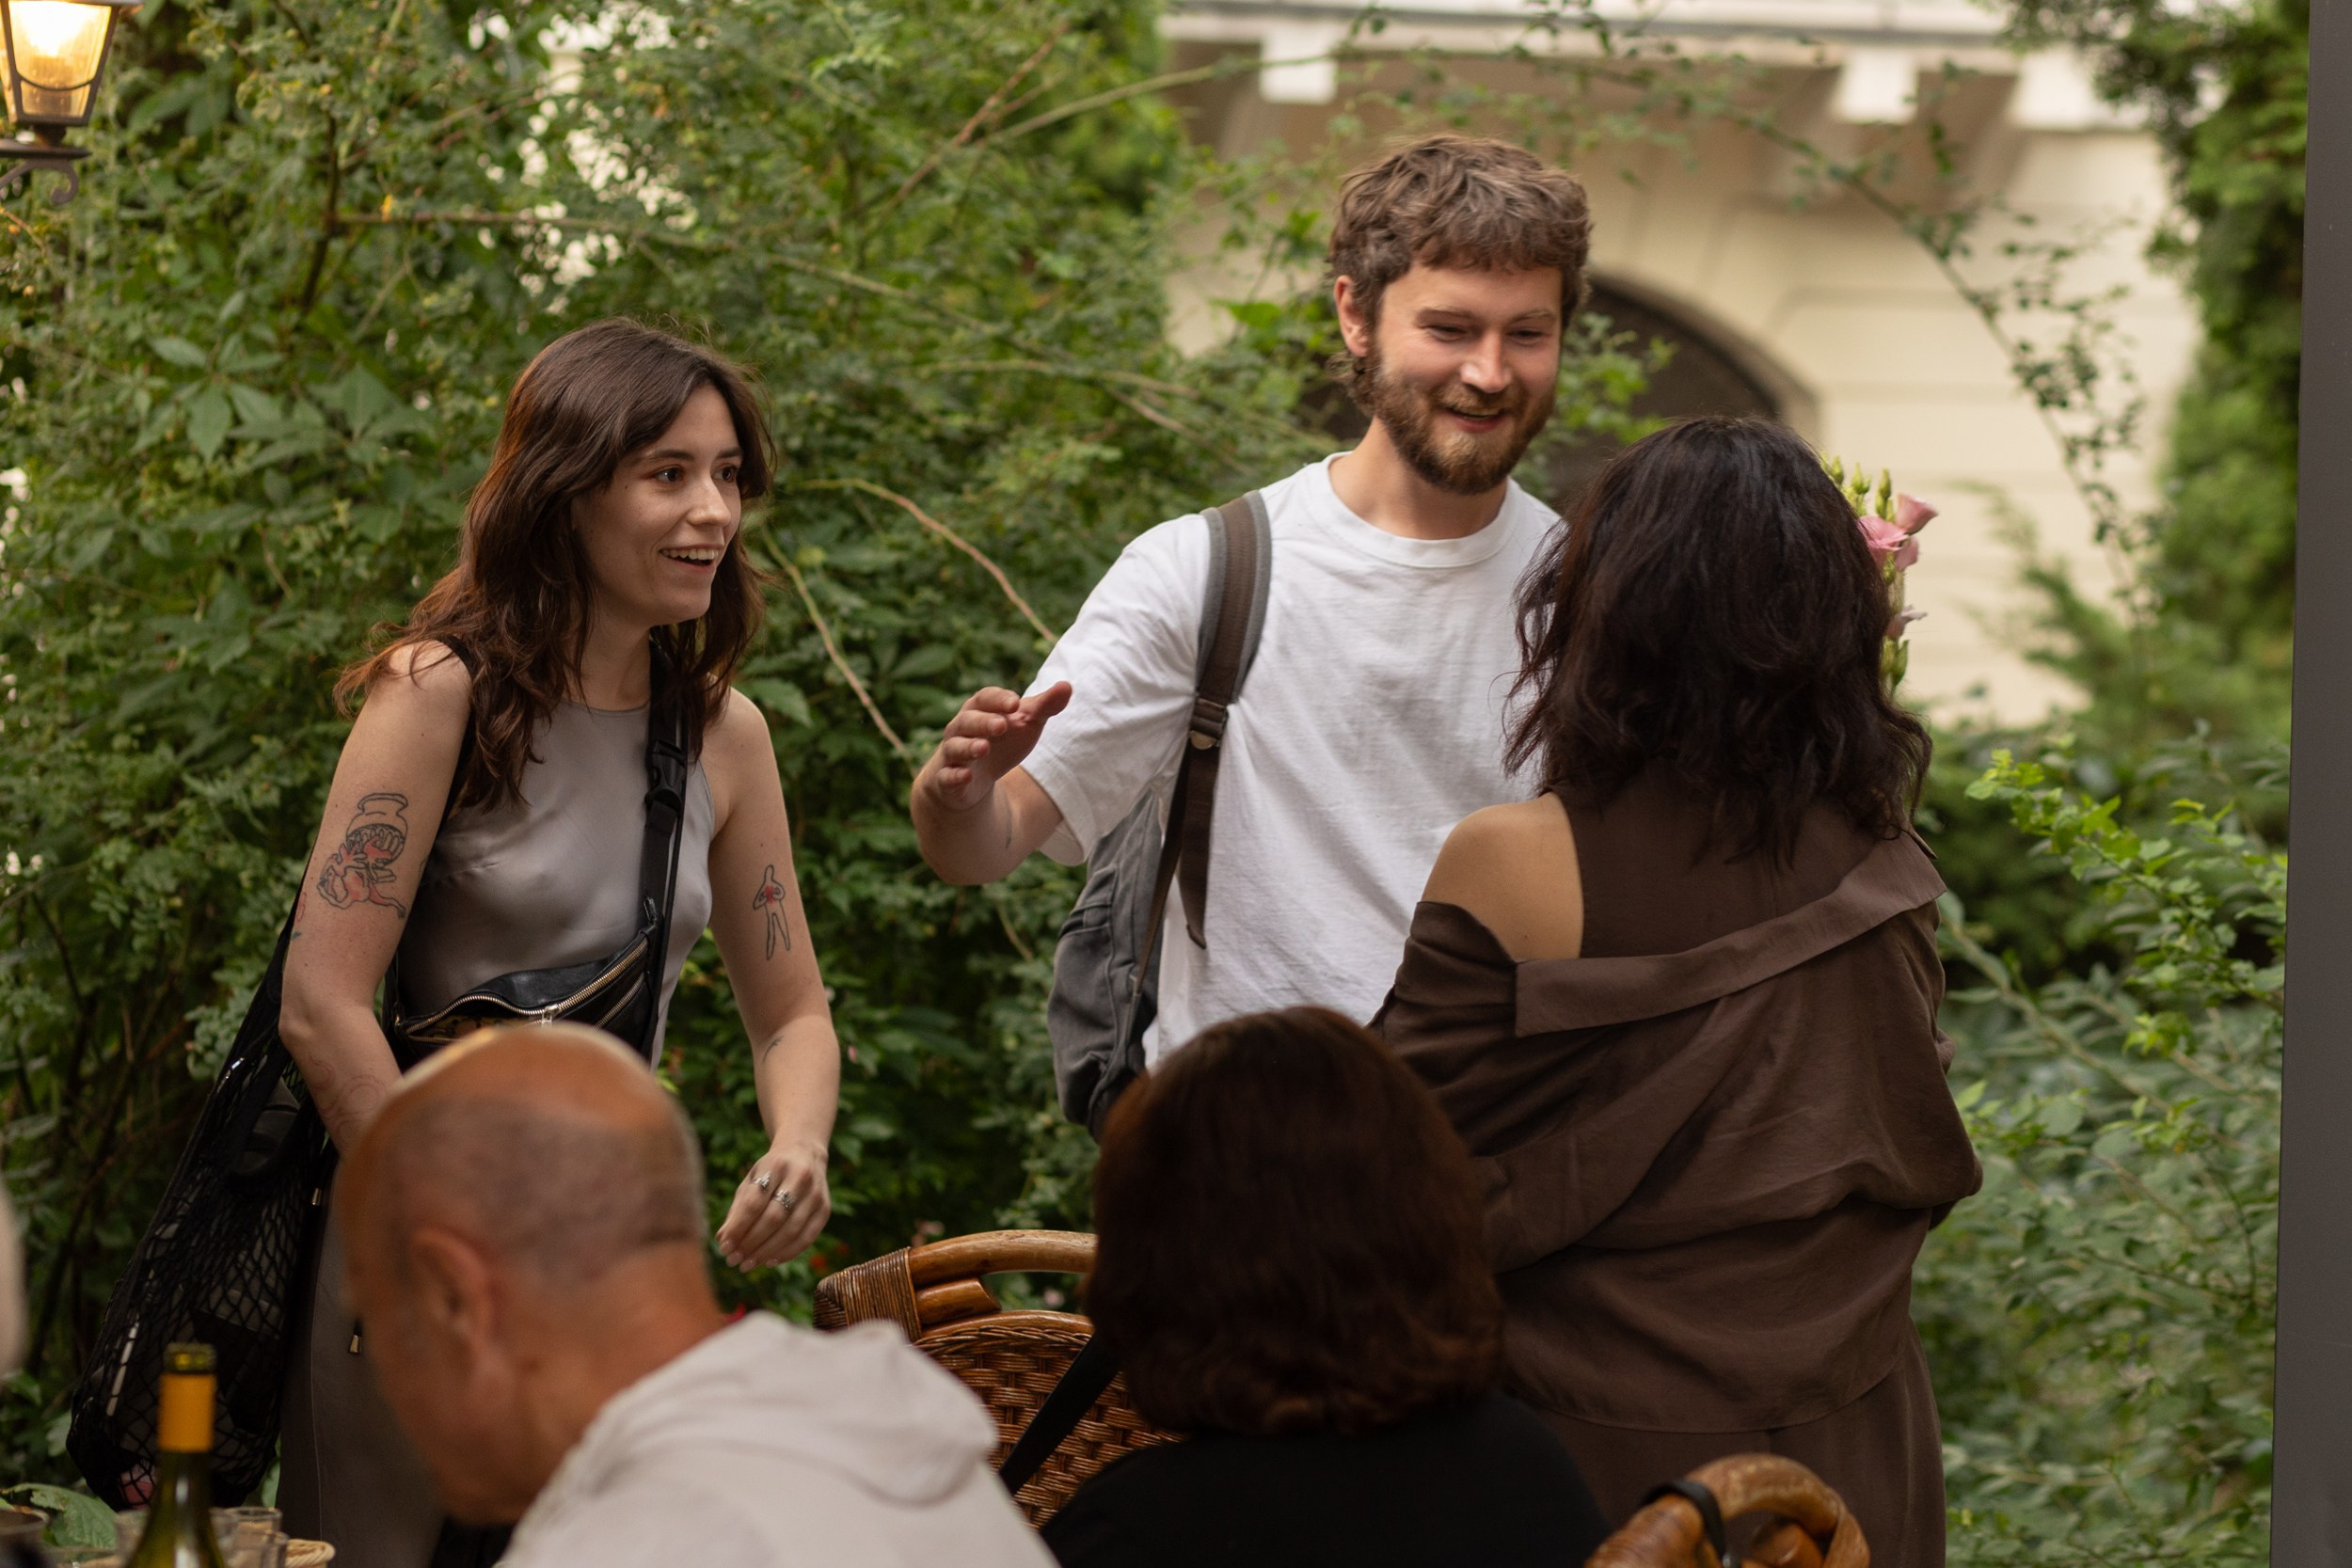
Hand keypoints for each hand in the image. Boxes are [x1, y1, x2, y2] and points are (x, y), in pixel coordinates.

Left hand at [716, 1139, 830, 1269]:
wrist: (806, 1154)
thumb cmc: (770, 1173)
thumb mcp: (751, 1182)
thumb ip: (737, 1210)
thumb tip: (723, 1241)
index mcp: (775, 1165)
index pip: (754, 1202)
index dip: (738, 1228)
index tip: (724, 1247)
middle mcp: (799, 1177)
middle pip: (773, 1218)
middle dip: (751, 1243)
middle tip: (734, 1260)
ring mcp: (816, 1194)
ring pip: (791, 1230)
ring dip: (767, 1252)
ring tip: (747, 1264)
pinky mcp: (825, 1209)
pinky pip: (807, 1238)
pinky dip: (787, 1253)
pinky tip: (770, 1261)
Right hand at [921, 683, 1071, 813]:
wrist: (975, 778)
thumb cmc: (1002, 741)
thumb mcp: (1026, 723)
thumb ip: (1045, 706)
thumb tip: (1067, 686)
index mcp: (980, 709)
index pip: (985, 698)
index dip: (999, 699)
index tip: (1016, 703)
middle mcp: (961, 728)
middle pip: (968, 720)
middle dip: (984, 722)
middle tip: (1002, 725)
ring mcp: (952, 753)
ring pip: (955, 746)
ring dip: (968, 747)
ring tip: (984, 748)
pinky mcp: (947, 778)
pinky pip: (947, 775)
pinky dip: (955, 776)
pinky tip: (967, 777)